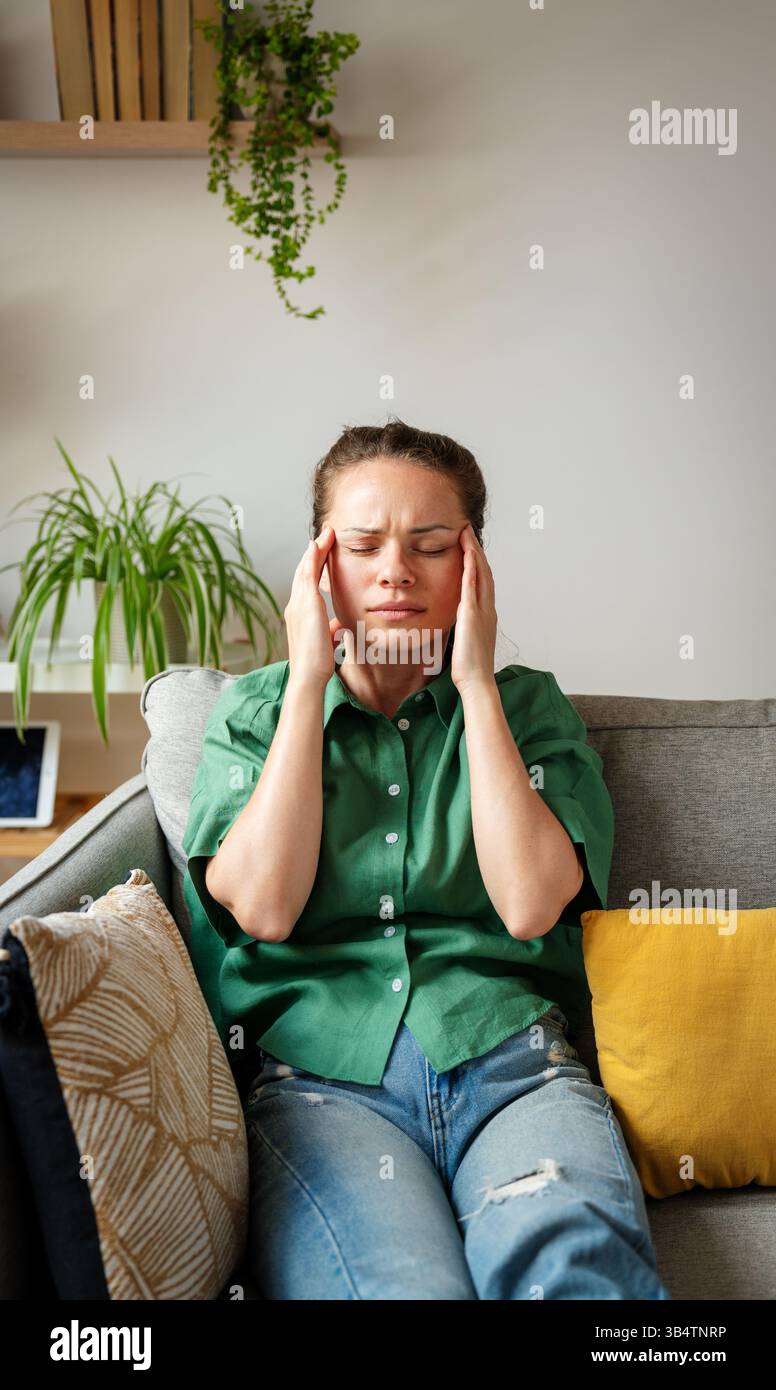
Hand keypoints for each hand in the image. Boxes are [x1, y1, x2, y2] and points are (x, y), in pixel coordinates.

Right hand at [284, 524, 342, 688]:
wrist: (309, 675)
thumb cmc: (317, 664)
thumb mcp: (326, 642)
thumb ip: (331, 630)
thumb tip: (338, 626)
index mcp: (299, 615)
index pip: (306, 585)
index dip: (313, 567)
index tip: (322, 554)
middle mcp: (294, 606)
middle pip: (303, 572)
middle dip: (313, 553)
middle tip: (323, 536)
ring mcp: (298, 603)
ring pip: (305, 568)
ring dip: (315, 550)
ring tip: (325, 534)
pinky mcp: (306, 603)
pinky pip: (308, 573)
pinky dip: (312, 557)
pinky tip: (319, 544)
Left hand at [450, 522, 497, 693]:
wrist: (477, 681)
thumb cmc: (469, 666)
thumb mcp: (466, 639)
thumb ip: (464, 626)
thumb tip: (457, 619)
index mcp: (485, 613)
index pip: (482, 580)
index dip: (476, 561)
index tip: (468, 545)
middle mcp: (488, 608)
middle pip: (484, 571)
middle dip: (476, 549)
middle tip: (467, 530)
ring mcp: (482, 610)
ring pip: (481, 574)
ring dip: (474, 552)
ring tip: (465, 534)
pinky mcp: (473, 615)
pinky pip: (472, 587)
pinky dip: (471, 568)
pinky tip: (467, 554)